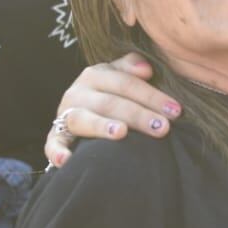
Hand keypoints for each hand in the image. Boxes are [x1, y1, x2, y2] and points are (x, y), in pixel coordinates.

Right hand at [45, 54, 181, 167]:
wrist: (79, 110)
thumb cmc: (110, 94)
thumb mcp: (119, 77)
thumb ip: (132, 68)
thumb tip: (147, 69)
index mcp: (96, 75)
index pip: (126, 83)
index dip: (151, 95)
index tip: (175, 110)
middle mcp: (77, 92)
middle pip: (110, 102)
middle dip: (138, 115)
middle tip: (162, 127)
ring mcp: (64, 114)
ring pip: (83, 119)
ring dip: (102, 126)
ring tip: (121, 133)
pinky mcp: (54, 136)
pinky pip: (52, 143)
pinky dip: (57, 151)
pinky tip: (66, 160)